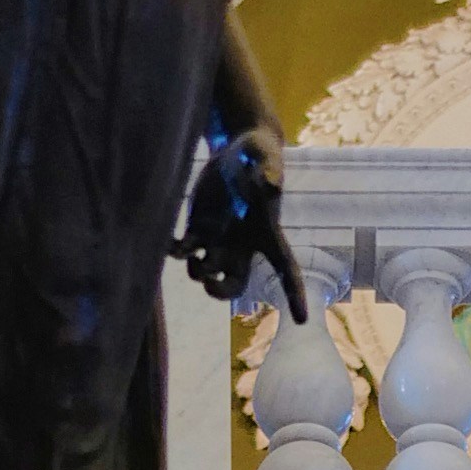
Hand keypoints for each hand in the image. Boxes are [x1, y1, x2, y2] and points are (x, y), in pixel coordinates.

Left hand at [181, 121, 302, 321]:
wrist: (236, 149)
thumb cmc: (258, 153)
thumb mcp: (265, 157)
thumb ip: (270, 170)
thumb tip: (272, 184)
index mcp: (267, 234)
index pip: (286, 269)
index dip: (295, 294)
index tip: (301, 319)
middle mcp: (242, 244)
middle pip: (235, 284)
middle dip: (220, 291)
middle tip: (209, 282)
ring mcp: (218, 239)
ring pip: (205, 272)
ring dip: (196, 270)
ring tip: (190, 252)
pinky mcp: (198, 228)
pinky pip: (183, 251)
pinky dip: (174, 251)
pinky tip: (169, 242)